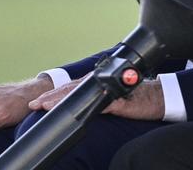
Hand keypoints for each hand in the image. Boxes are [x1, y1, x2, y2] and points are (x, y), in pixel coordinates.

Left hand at [29, 74, 165, 120]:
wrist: (158, 97)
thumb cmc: (137, 98)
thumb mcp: (113, 98)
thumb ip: (99, 98)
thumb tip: (83, 105)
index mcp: (98, 82)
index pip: (71, 87)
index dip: (54, 93)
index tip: (38, 101)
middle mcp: (101, 82)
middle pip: (70, 88)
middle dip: (50, 96)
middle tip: (33, 103)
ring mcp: (108, 90)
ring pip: (78, 93)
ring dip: (59, 99)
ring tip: (43, 105)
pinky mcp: (116, 100)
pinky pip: (95, 104)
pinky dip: (81, 106)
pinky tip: (71, 111)